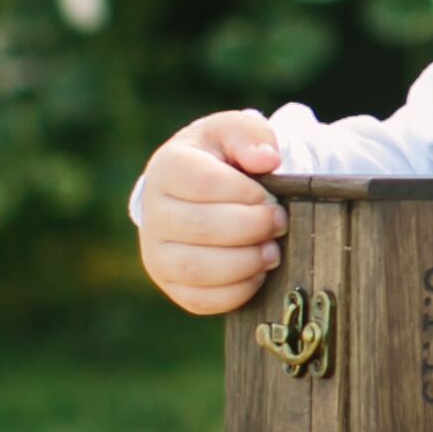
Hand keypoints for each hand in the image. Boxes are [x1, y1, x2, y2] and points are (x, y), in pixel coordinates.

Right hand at [135, 109, 286, 314]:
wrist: (198, 191)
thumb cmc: (222, 158)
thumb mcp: (235, 131)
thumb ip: (251, 134)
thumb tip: (267, 160)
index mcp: (167, 168)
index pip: (203, 183)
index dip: (244, 193)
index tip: (272, 197)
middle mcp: (152, 212)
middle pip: (200, 227)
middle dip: (251, 228)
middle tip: (279, 224)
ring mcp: (156, 252)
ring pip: (197, 269)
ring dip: (245, 263)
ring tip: (272, 252)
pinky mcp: (170, 284)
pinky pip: (200, 300)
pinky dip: (236, 291)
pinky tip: (257, 273)